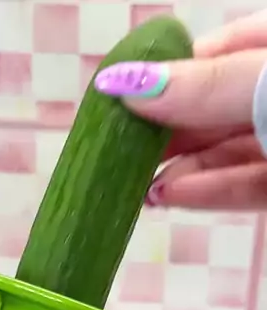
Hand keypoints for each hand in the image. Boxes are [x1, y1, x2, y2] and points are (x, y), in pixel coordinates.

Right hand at [95, 11, 266, 209]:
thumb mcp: (265, 85)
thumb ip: (205, 86)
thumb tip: (128, 84)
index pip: (212, 53)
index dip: (165, 76)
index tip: (120, 98)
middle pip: (212, 107)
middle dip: (164, 130)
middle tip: (119, 148)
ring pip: (225, 153)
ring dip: (179, 169)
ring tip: (138, 185)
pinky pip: (246, 187)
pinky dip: (208, 192)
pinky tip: (171, 195)